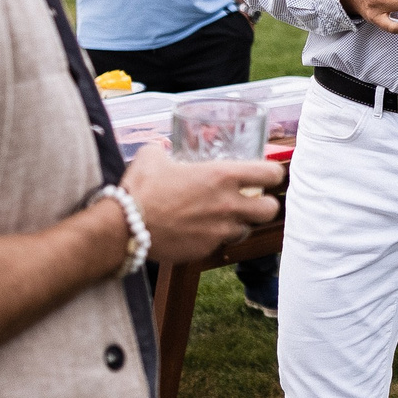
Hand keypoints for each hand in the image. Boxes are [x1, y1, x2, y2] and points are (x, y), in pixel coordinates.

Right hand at [120, 146, 281, 265]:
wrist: (124, 227)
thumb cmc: (140, 188)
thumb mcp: (152, 157)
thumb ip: (164, 150)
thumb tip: (162, 148)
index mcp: (222, 176)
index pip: (271, 174)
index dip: (272, 174)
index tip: (266, 175)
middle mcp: (228, 205)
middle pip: (271, 209)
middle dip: (264, 205)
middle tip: (252, 201)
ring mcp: (219, 231)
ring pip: (247, 230)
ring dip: (239, 224)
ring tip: (222, 218)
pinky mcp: (206, 250)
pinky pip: (220, 245)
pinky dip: (214, 239)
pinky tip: (199, 231)